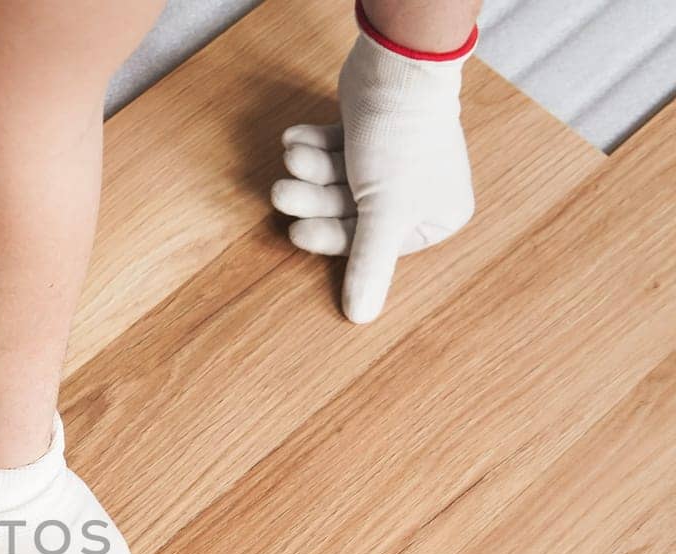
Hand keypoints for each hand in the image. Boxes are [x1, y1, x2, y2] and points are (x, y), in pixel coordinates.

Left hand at [272, 22, 474, 323]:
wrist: (395, 68)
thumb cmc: (402, 142)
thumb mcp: (384, 213)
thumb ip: (370, 266)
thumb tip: (360, 319)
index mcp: (437, 216)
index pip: (371, 244)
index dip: (331, 237)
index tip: (298, 231)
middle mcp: (417, 192)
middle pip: (348, 213)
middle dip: (313, 199)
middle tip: (283, 191)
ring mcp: (390, 162)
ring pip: (335, 183)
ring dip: (308, 169)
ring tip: (295, 155)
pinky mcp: (366, 135)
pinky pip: (332, 152)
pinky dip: (311, 146)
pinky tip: (296, 137)